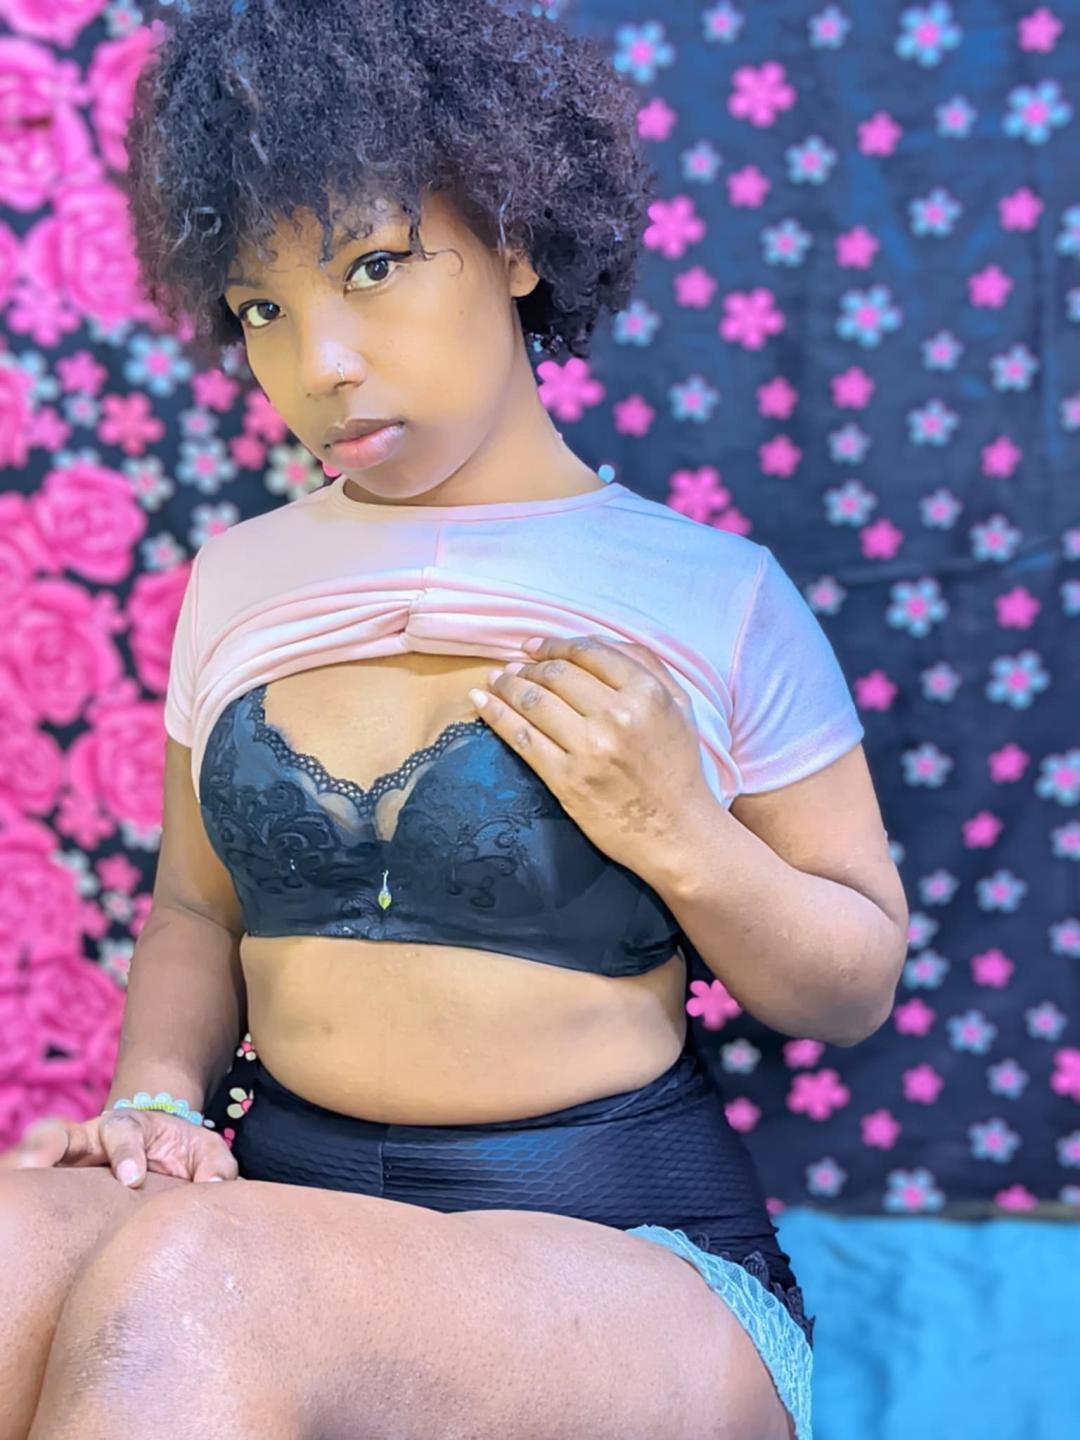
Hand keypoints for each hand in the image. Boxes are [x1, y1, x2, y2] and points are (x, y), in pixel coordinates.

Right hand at [5, 1108, 239, 1186]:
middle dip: (50, 1144)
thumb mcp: (206, 1151)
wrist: (159, 1154)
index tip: (131, 1179)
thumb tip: (217, 1190)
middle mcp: (93, 1137)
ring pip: (41, 1151)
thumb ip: (216, 1166)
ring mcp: (71, 1159)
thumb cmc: (182, 1152)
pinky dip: (24, 1187)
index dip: (126, 1154)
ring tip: (14, 1176)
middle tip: (36, 1163)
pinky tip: (13, 1206)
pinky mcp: (60, 1181)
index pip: (124, 1133)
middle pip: (65, 1131)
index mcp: (132, 1126)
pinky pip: (36, 1182)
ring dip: (25, 1161)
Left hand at [469, 635, 710, 876]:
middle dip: (529, 666)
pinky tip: (480, 701)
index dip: (554, 645)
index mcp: (647, 693)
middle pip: (556, 674)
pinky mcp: (566, 779)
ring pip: (534, 701)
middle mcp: (617, 716)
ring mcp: (589, 749)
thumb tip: (593, 641)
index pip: (588, 653)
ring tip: (496, 680)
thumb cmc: (678, 767)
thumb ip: (646, 665)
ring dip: (507, 685)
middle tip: (514, 667)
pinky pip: (522, 737)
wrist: (676, 832)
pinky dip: (495, 714)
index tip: (534, 646)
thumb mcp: (679, 706)